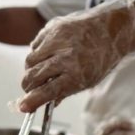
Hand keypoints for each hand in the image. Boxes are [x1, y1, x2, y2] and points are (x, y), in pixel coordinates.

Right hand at [18, 0, 134, 112]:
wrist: (111, 30)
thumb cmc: (101, 59)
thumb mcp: (89, 80)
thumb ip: (66, 91)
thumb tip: (47, 103)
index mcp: (76, 74)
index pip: (47, 91)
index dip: (32, 100)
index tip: (24, 107)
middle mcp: (65, 57)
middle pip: (33, 76)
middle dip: (28, 86)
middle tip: (29, 89)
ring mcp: (57, 40)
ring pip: (30, 60)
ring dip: (31, 70)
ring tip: (41, 71)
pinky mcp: (52, 28)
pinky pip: (35, 45)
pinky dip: (37, 53)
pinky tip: (48, 55)